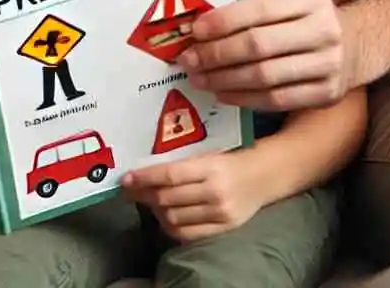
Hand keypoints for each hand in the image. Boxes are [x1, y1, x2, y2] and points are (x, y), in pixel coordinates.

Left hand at [122, 150, 264, 241]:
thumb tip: (144, 173)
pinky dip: (171, 226)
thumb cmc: (229, 161)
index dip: (144, 178)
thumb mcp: (206, 155)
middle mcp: (214, 192)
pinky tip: (165, 217)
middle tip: (129, 191)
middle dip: (143, 195)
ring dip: (155, 211)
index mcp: (209, 167)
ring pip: (175, 218)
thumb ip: (180, 164)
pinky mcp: (224, 229)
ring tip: (148, 202)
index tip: (126, 179)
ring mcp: (219, 213)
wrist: (263, 176)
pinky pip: (188, 234)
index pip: (169, 175)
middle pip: (168, 198)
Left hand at [178, 0, 350, 109]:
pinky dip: (244, 98)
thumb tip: (200, 28)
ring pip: (265, 76)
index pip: (259, 8)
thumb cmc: (306, 19)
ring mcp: (329, 65)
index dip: (223, 21)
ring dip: (224, 79)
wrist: (359, 44)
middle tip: (189, 60)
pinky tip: (223, 93)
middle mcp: (324, 29)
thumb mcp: (289, 1)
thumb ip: (252, 10)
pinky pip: (277, 100)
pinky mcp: (327, 94)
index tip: (194, 31)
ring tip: (199, 79)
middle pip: (259, 45)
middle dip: (216, 54)